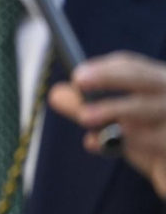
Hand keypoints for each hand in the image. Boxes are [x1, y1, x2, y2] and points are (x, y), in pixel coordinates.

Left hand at [49, 52, 165, 196]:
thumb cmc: (149, 145)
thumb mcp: (115, 125)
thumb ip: (87, 108)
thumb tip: (56, 93)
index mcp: (158, 86)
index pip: (133, 67)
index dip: (105, 69)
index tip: (77, 75)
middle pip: (144, 78)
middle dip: (109, 77)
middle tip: (78, 81)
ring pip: (148, 107)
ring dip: (115, 110)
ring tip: (85, 117)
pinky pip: (159, 138)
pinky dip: (133, 140)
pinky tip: (111, 146)